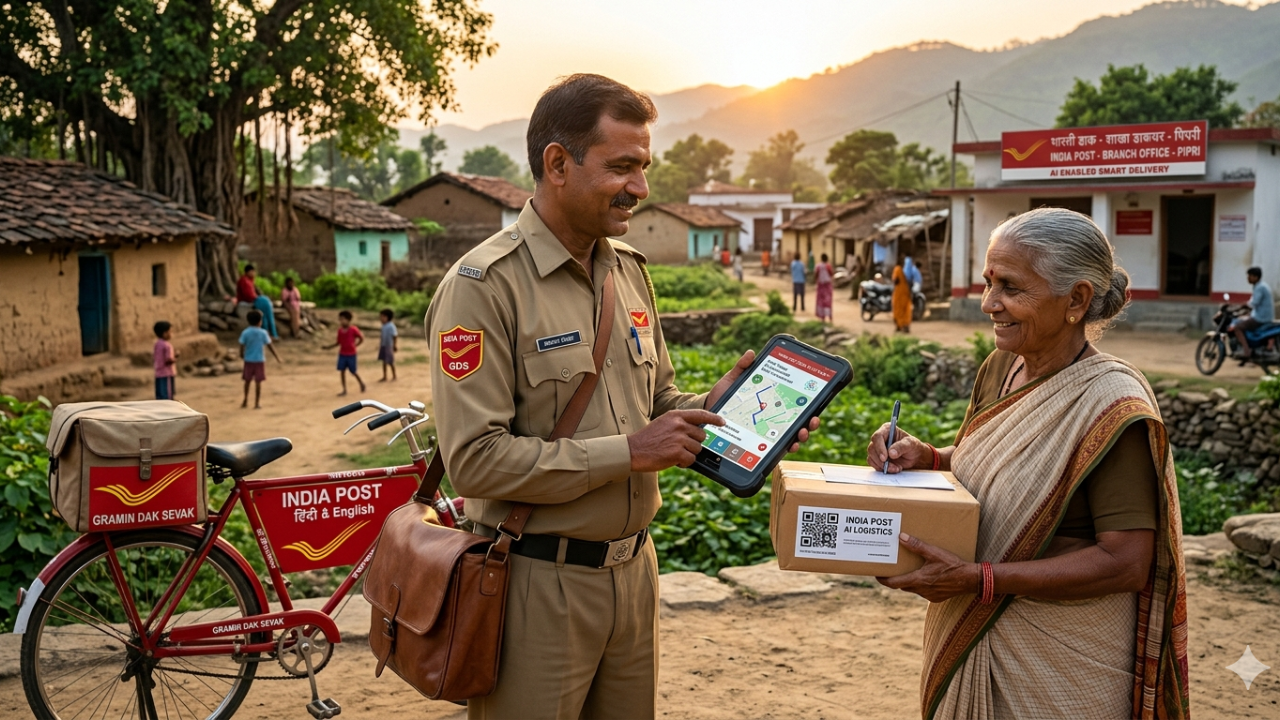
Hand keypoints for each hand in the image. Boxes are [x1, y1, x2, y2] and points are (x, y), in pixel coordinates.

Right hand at [628, 409, 723, 471]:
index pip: (701, 414)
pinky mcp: (677, 453)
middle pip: (702, 435)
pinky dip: (683, 462)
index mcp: (676, 416)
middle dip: (694, 443)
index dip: (714, 418)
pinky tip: (672, 459)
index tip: (722, 422)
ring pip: (697, 449)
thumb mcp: (664, 423)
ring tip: (673, 452)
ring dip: (688, 454)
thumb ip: (680, 423)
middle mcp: (679, 425)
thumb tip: (697, 431)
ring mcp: (679, 439)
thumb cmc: (648, 439)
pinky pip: (691, 460)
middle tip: (680, 446)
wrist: (632, 450)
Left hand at [705, 349, 819, 453]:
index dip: (808, 404)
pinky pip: (777, 448)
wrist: (708, 413)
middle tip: (812, 420)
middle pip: (799, 421)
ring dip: (802, 435)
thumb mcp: (733, 381)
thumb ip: (742, 367)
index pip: (794, 403)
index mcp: (772, 401)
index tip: (815, 402)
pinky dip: (787, 448)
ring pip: (792, 436)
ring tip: (802, 433)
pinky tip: (790, 446)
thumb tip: (750, 353)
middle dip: (811, 422)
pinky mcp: (760, 443)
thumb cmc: (723, 396)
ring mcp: (768, 431)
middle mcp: (774, 417)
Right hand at [866, 423, 930, 473]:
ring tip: (895, 468)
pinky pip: (873, 463)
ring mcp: (877, 448)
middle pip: (872, 448)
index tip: (885, 457)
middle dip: (880, 460)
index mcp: (886, 430)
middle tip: (891, 467)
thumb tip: (891, 453)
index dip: (879, 447)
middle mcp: (880, 438)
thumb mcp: (910, 444)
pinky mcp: (877, 458)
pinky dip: (881, 468)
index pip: (877, 436)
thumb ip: (901, 447)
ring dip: (882, 465)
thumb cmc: (913, 446)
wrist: (915, 457)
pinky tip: (892, 469)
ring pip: (871, 457)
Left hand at [877, 533, 978, 602]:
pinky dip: (920, 584)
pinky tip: (925, 575)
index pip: (893, 583)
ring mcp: (929, 596)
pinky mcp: (936, 598)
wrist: (971, 579)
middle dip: (895, 579)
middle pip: (902, 586)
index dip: (883, 580)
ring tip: (907, 569)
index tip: (876, 574)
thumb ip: (917, 546)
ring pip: (913, 589)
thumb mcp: (934, 553)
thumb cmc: (953, 565)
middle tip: (891, 569)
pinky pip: (923, 592)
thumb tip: (901, 537)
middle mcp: (921, 590)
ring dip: (909, 581)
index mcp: (918, 580)